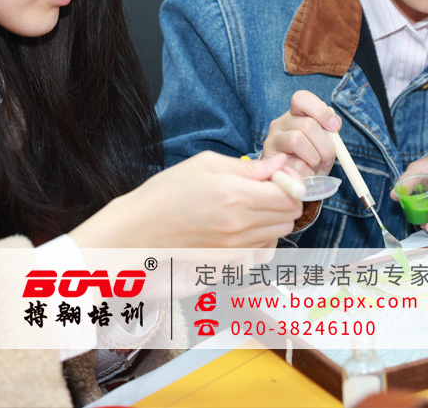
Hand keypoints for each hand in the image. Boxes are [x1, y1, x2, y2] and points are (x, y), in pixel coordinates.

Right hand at [71, 152, 302, 248]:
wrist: (138, 231)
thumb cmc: (166, 193)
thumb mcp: (205, 164)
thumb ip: (248, 167)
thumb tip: (279, 164)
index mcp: (236, 196)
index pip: (289, 195)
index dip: (290, 183)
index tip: (277, 176)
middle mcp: (240, 225)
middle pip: (289, 217)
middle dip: (285, 200)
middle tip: (265, 188)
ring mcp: (235, 247)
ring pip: (278, 234)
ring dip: (273, 219)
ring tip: (250, 205)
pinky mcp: (229, 262)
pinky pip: (260, 249)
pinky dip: (260, 236)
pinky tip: (241, 225)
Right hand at [261, 90, 339, 178]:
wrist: (293, 181)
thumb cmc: (311, 158)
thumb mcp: (323, 142)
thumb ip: (330, 130)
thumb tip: (334, 123)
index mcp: (294, 114)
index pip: (301, 98)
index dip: (321, 111)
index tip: (334, 127)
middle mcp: (280, 124)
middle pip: (307, 124)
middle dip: (325, 145)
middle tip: (328, 158)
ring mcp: (272, 141)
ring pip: (296, 140)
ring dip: (314, 157)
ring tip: (315, 165)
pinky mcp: (270, 162)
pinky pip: (295, 164)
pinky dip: (308, 172)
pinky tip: (306, 173)